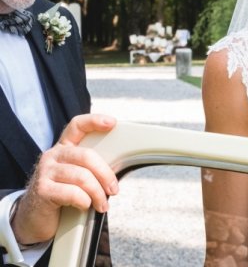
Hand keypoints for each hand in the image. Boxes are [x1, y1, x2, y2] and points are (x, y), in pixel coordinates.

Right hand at [11, 114, 118, 244]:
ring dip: (98, 194)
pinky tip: (84, 206)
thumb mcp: (76, 176)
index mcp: (64, 148)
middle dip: (106, 175)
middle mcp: (52, 156)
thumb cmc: (61, 196)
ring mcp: (45, 172)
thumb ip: (90, 167)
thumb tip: (119, 166)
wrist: (34, 219)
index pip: (77, 126)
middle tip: (114, 190)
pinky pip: (73, 193)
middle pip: (87, 156)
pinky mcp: (42, 190)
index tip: (112, 123)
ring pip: (82, 177)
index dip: (94, 121)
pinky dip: (84, 202)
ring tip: (102, 204)